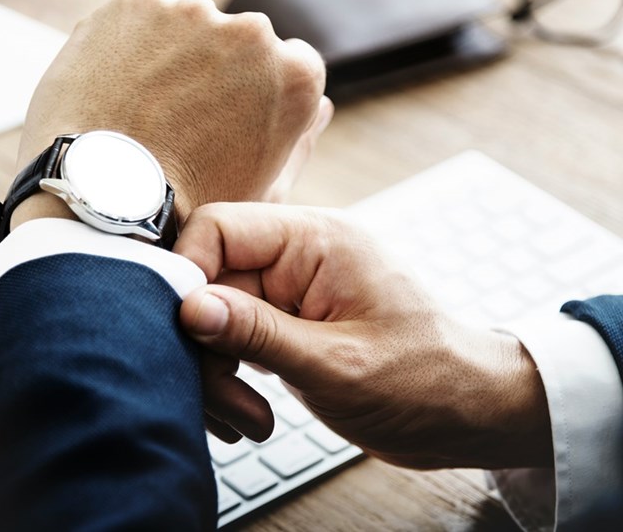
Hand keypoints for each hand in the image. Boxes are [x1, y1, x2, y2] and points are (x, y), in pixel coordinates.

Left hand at [11, 0, 327, 228]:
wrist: (103, 199)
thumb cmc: (187, 210)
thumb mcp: (263, 194)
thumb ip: (301, 143)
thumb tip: (322, 108)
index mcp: (295, 76)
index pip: (292, 65)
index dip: (258, 94)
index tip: (230, 118)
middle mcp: (252, 33)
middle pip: (241, 43)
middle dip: (219, 71)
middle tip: (181, 120)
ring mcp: (192, 13)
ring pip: (189, 28)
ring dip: (175, 57)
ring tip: (144, 111)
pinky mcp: (136, 5)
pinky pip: (141, 22)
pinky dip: (132, 48)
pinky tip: (119, 94)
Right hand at [176, 203, 552, 469]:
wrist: (465, 415)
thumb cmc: (425, 381)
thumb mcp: (336, 364)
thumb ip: (257, 332)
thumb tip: (189, 306)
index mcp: (315, 241)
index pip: (220, 229)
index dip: (188, 273)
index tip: (181, 328)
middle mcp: (298, 259)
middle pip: (211, 281)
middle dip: (205, 344)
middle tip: (225, 397)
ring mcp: (290, 295)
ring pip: (215, 318)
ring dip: (218, 371)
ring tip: (250, 419)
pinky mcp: (286, 327)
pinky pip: (234, 341)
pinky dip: (231, 380)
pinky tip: (251, 415)